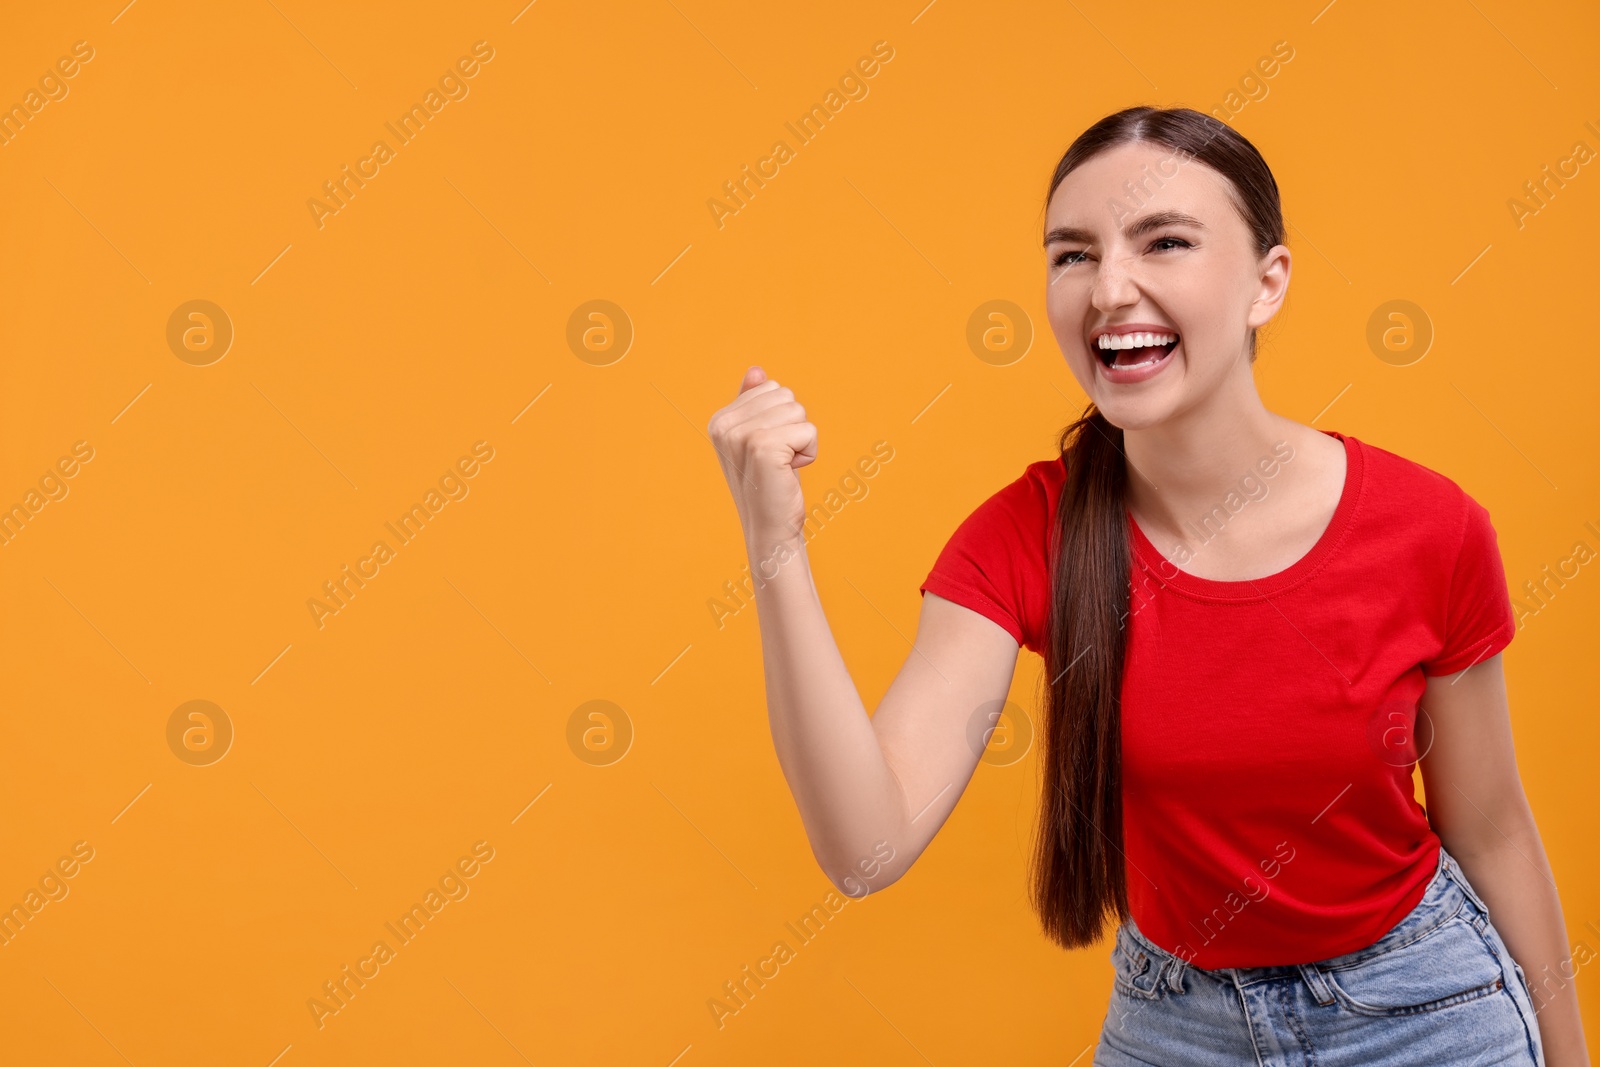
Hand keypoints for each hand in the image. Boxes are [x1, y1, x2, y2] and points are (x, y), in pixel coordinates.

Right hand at [707, 366, 817, 547]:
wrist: (771, 527)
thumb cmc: (770, 483)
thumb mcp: (760, 439)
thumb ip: (755, 404)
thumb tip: (756, 370)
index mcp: (720, 419)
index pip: (771, 387)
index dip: (782, 418)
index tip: (769, 450)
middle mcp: (724, 425)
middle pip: (785, 395)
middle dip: (793, 426)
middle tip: (779, 459)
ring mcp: (741, 436)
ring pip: (798, 411)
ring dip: (802, 440)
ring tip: (783, 466)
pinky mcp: (763, 447)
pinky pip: (808, 430)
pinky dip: (810, 452)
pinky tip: (790, 473)